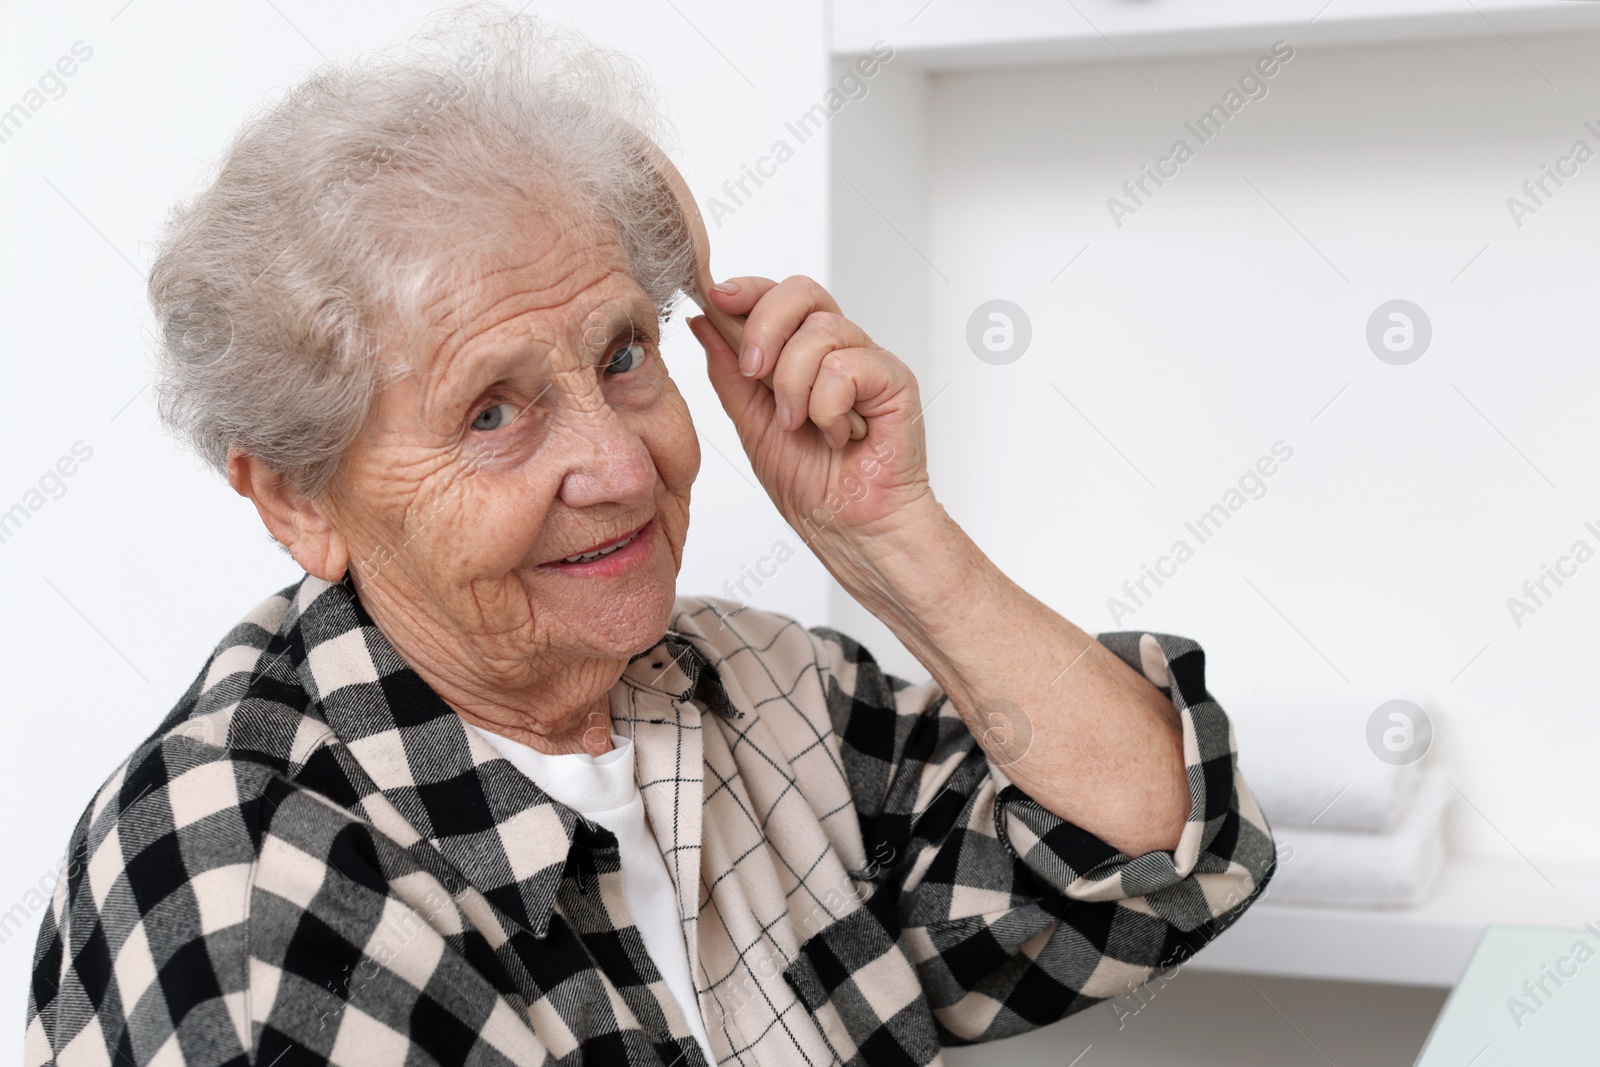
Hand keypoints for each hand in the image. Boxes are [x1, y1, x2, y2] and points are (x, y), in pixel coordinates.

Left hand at [687, 275, 932, 549]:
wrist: (849, 528)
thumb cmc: (812, 485)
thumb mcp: (750, 423)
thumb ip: (728, 372)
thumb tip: (701, 321)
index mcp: (804, 353)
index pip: (778, 295)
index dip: (747, 288)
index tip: (716, 297)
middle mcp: (839, 348)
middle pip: (802, 292)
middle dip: (764, 327)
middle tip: (754, 372)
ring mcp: (869, 361)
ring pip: (821, 331)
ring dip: (794, 385)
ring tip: (800, 424)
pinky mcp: (895, 380)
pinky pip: (847, 366)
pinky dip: (828, 407)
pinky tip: (838, 435)